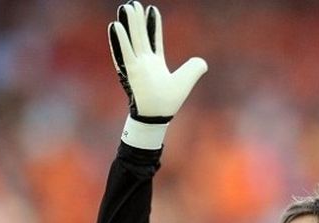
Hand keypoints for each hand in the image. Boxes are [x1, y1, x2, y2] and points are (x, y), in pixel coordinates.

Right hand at [108, 2, 206, 147]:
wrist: (157, 116)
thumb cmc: (168, 101)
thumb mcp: (185, 80)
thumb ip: (194, 68)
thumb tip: (203, 62)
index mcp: (156, 63)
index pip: (154, 38)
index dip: (153, 24)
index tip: (151, 9)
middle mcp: (144, 62)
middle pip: (140, 35)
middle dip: (137, 19)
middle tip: (132, 3)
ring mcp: (136, 65)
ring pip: (131, 39)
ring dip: (128, 24)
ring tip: (125, 7)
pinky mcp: (130, 71)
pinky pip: (124, 52)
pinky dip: (119, 40)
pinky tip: (116, 26)